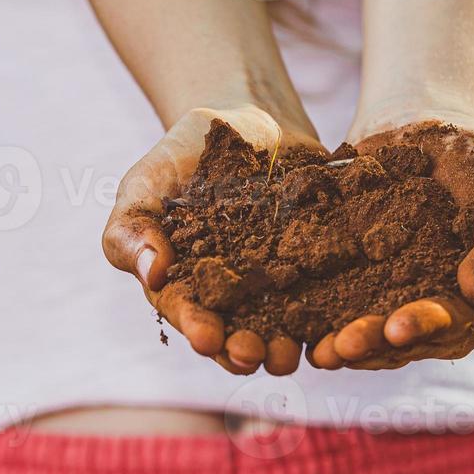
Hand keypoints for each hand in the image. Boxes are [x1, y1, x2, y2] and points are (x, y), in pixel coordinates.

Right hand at [103, 106, 325, 375]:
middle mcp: (232, 296)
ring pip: (282, 327)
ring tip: (293, 352)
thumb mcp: (146, 183)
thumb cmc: (182, 155)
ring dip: (286, 345)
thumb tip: (153, 275)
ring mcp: (277, 284)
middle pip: (236, 333)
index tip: (207, 338)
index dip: (197, 328)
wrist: (247, 119)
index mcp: (185, 285)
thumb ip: (135, 228)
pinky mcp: (316, 265)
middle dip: (244, 348)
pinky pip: (327, 294)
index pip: (188, 313)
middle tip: (255, 354)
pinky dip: (331, 312)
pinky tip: (338, 321)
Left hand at [307, 116, 473, 370]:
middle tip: (343, 346)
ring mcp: (406, 308)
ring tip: (318, 352)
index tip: (397, 326)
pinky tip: (294, 328)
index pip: (463, 323)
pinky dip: (321, 323)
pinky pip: (343, 314)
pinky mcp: (367, 294)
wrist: (426, 138)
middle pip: (413, 340)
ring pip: (377, 338)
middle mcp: (450, 318)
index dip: (429, 326)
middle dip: (377, 344)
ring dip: (348, 346)